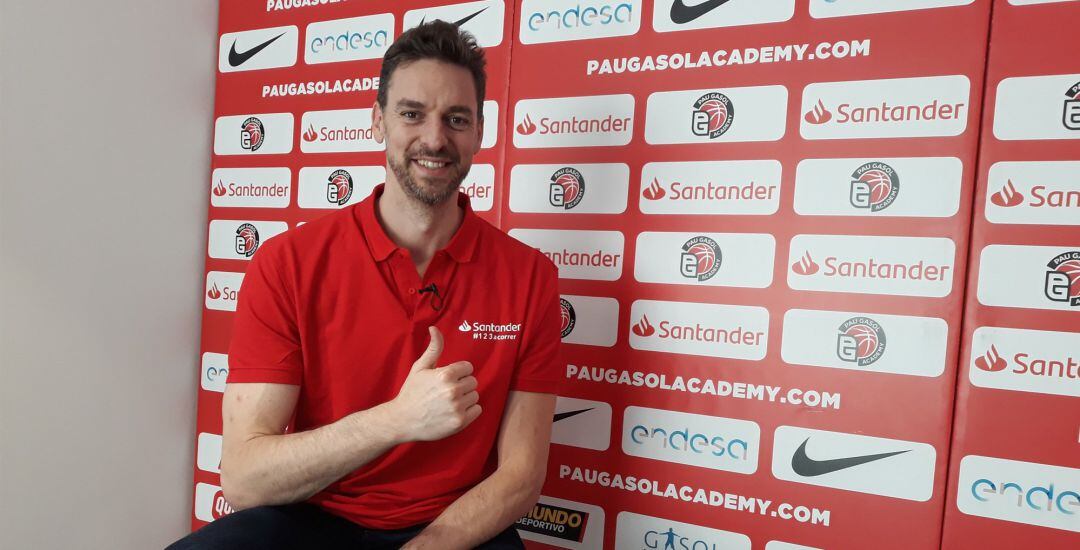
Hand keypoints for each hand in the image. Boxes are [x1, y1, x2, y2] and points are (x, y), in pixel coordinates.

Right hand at [391, 326, 481, 441]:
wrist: (402, 420)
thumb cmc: (411, 392)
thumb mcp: (420, 367)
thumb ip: (434, 348)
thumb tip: (434, 328)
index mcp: (445, 374)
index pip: (468, 368)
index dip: (458, 373)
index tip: (447, 380)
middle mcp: (453, 390)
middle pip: (473, 382)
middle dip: (462, 385)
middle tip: (446, 392)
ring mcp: (457, 407)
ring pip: (475, 396)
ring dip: (465, 398)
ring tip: (448, 402)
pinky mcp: (460, 422)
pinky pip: (477, 410)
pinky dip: (469, 411)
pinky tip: (454, 411)